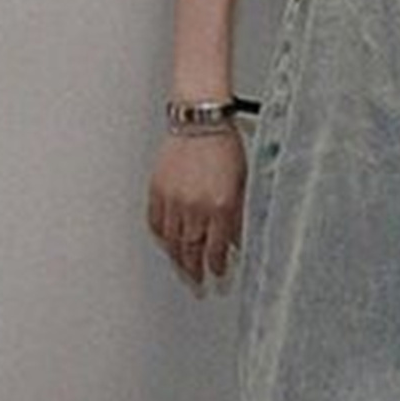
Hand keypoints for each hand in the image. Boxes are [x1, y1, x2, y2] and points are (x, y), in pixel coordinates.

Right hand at [147, 127, 247, 295]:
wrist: (200, 119)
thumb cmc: (224, 145)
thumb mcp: (243, 184)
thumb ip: (239, 216)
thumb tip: (237, 241)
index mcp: (220, 207)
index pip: (216, 250)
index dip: (217, 266)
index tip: (217, 273)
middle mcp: (195, 207)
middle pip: (191, 250)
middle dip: (194, 269)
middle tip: (197, 281)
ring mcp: (174, 200)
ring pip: (172, 240)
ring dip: (177, 257)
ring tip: (181, 267)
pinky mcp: (158, 190)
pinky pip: (156, 221)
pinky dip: (161, 235)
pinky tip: (166, 241)